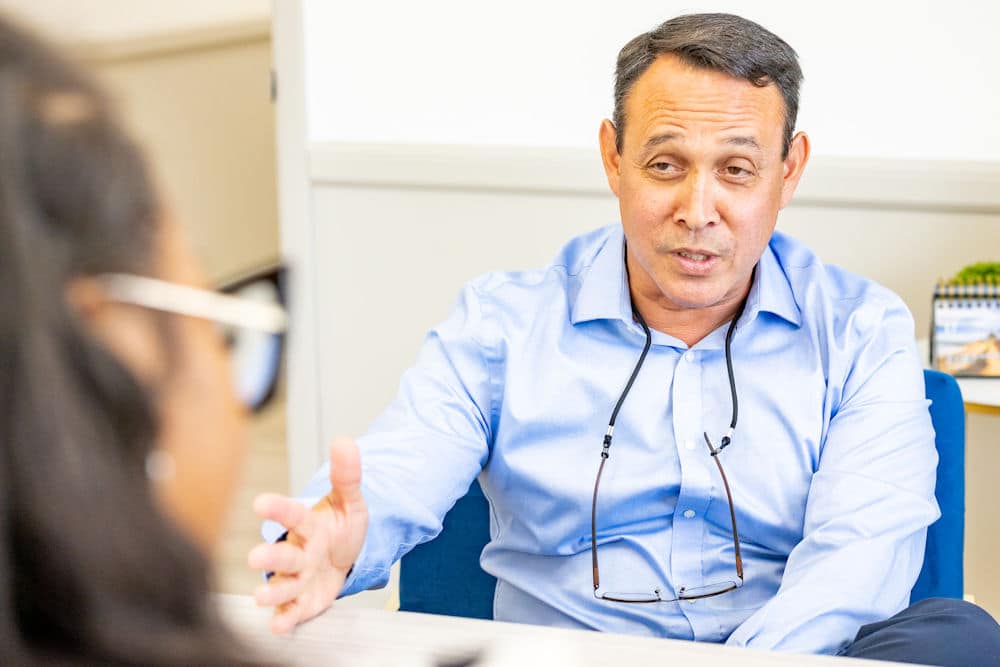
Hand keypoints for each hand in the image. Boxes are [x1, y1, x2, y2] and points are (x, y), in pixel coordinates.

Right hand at [248, 436, 367, 633]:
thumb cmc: (340, 528)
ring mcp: (300, 577)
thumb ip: (346, 475)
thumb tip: (345, 441)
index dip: (278, 509)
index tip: (260, 503)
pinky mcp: (304, 601)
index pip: (293, 514)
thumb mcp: (350, 501)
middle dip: (270, 556)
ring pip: (284, 584)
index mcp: (309, 525)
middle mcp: (299, 551)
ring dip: (273, 591)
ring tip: (260, 596)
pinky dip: (285, 618)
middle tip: (254, 557)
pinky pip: (293, 611)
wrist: (344, 559)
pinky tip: (278, 625)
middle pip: (285, 554)